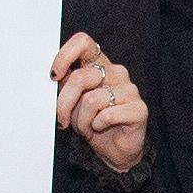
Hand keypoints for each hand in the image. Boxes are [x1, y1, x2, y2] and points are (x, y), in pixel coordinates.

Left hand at [51, 31, 149, 171]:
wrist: (115, 150)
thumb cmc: (93, 123)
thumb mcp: (72, 102)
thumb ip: (66, 85)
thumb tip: (53, 77)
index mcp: (99, 65)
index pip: (83, 42)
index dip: (65, 56)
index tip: (54, 76)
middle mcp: (116, 72)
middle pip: (81, 77)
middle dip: (64, 103)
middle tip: (62, 119)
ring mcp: (129, 90)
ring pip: (91, 100)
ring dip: (82, 120)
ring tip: (86, 127)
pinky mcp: (139, 109)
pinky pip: (107, 115)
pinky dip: (97, 126)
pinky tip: (100, 128)